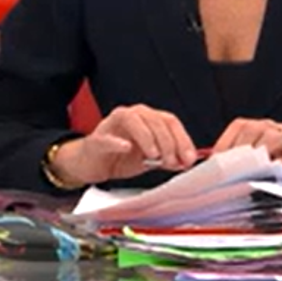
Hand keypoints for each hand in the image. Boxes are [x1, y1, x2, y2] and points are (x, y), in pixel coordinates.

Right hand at [51, 105, 199, 186]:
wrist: (91, 164)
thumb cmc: (120, 157)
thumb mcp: (149, 160)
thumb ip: (168, 159)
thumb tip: (186, 162)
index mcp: (147, 119)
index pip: (169, 121)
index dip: (183, 139)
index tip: (189, 158)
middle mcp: (132, 116)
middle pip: (154, 119)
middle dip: (167, 141)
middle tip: (171, 161)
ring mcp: (112, 125)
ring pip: (132, 120)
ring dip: (147, 137)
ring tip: (154, 156)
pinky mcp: (97, 139)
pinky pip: (107, 137)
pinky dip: (117, 142)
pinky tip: (127, 148)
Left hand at [212, 118, 281, 204]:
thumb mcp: (261, 165)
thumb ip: (240, 164)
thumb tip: (211, 172)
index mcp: (264, 128)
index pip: (239, 126)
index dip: (224, 143)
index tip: (213, 163)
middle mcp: (278, 130)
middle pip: (252, 129)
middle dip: (236, 150)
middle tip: (226, 170)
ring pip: (271, 140)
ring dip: (254, 158)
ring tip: (243, 174)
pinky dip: (276, 171)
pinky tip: (266, 182)